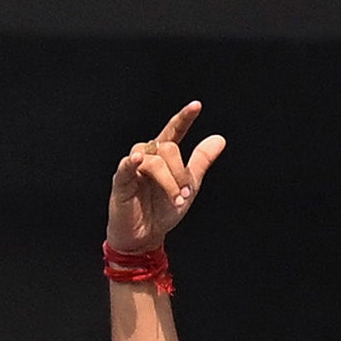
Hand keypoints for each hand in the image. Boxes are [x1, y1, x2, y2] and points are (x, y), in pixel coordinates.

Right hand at [107, 100, 223, 257]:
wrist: (146, 234)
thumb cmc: (163, 208)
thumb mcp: (189, 184)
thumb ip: (201, 160)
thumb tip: (219, 138)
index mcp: (163, 155)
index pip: (173, 132)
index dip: (184, 118)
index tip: (196, 106)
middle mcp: (147, 155)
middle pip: (167, 149)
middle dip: (181, 172)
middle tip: (186, 194)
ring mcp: (132, 167)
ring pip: (153, 160)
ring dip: (169, 181)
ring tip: (176, 199)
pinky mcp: (121, 181)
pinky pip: (125, 166)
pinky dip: (132, 163)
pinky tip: (138, 161)